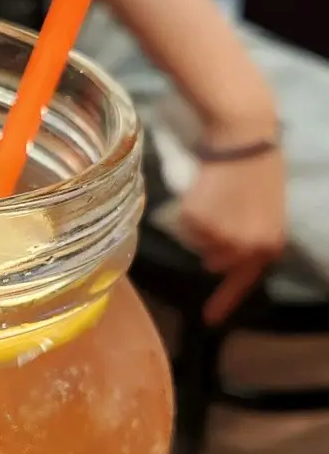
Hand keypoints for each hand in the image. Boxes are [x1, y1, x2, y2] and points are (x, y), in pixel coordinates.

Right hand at [177, 147, 285, 323]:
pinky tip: (204, 190)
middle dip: (213, 243)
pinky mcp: (197, 220)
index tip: (209, 319)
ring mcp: (220, 235)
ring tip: (214, 196)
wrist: (244, 135)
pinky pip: (184, 226)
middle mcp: (245, 246)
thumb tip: (221, 262)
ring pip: (198, 243)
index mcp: (268, 244)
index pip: (244, 281)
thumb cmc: (257, 166)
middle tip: (217, 212)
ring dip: (200, 226)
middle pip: (215, 261)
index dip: (225, 301)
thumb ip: (251, 237)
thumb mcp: (266, 209)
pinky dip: (188, 211)